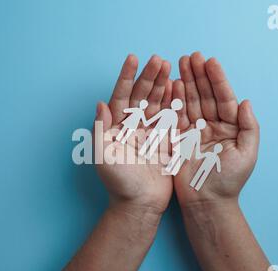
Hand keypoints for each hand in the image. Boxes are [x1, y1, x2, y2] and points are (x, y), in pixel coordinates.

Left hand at [94, 55, 172, 215]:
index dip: (126, 77)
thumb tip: (100, 103)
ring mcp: (150, 132)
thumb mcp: (103, 156)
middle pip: (141, 96)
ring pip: (156, 103)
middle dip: (149, 77)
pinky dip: (174, 102)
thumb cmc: (118, 183)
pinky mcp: (165, 141)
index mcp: (116, 127)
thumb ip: (101, 129)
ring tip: (170, 67)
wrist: (139, 204)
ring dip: (162, 85)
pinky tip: (178, 87)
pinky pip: (170, 117)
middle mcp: (132, 126)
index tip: (133, 59)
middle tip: (159, 59)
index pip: (120, 96)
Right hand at [173, 52, 259, 207]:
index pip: (223, 98)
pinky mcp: (179, 138)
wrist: (206, 202)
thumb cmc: (229, 181)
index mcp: (230, 127)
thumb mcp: (247, 154)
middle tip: (190, 56)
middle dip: (198, 75)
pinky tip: (171, 85)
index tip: (209, 61)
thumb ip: (249, 127)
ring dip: (185, 82)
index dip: (217, 80)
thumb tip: (246, 101)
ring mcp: (194, 131)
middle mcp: (212, 125)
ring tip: (179, 64)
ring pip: (189, 102)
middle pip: (204, 95)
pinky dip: (173, 100)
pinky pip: (176, 115)